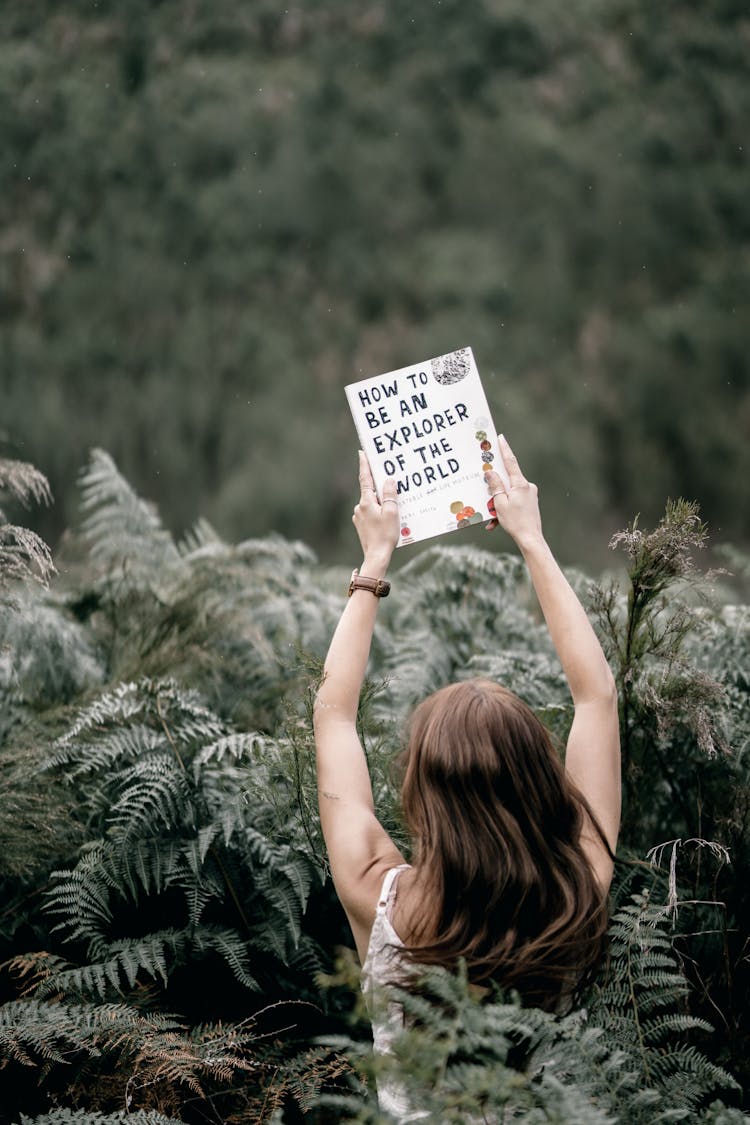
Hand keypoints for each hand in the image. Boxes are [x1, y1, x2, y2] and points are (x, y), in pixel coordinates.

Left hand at [352, 451, 399, 569]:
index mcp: (366, 502)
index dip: (364, 465)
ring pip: (371, 503)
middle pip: (370, 492)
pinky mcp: (361, 525)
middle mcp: (359, 508)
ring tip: (394, 508)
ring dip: (381, 502)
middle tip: (389, 483)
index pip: (365, 479)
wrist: (376, 556)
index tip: (362, 453)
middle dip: (380, 488)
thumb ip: (390, 494)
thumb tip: (389, 481)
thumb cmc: (385, 535)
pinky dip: (379, 512)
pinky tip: (388, 519)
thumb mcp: (392, 512)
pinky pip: (371, 513)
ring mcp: (359, 517)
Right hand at [485, 435, 542, 550]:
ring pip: (509, 493)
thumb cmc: (515, 522)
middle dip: (496, 486)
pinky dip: (505, 510)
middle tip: (486, 488)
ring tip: (492, 517)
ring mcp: (530, 495)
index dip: (504, 449)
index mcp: (520, 484)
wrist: (531, 539)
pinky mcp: (530, 503)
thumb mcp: (500, 503)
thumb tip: (491, 472)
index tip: (501, 438)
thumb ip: (495, 486)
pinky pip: (514, 501)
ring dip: (499, 503)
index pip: (511, 462)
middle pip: (508, 479)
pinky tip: (496, 523)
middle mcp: (527, 486)